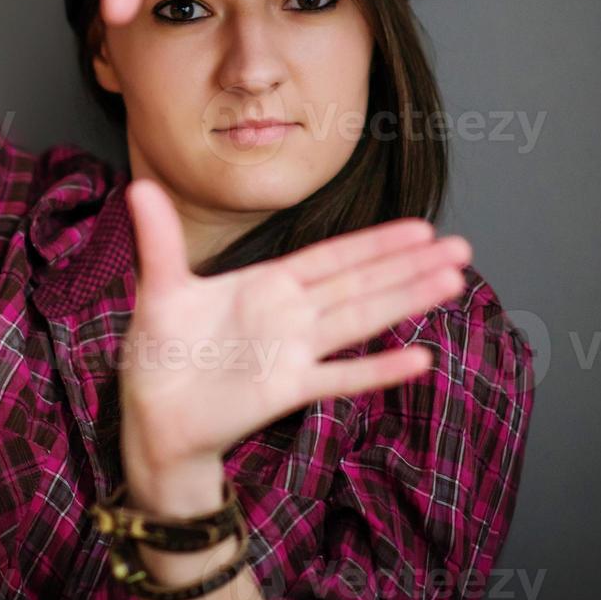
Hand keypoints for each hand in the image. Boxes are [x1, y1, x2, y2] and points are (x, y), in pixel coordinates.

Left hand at [117, 178, 469, 508]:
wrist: (151, 413)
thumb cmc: (159, 351)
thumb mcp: (158, 287)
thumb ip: (159, 239)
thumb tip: (138, 186)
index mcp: (266, 285)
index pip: (332, 257)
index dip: (376, 242)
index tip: (421, 228)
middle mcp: (288, 315)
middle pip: (359, 283)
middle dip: (409, 265)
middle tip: (462, 247)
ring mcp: (291, 352)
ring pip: (359, 321)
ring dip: (404, 301)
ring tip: (452, 283)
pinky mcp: (284, 389)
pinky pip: (338, 378)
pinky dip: (376, 370)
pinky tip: (419, 360)